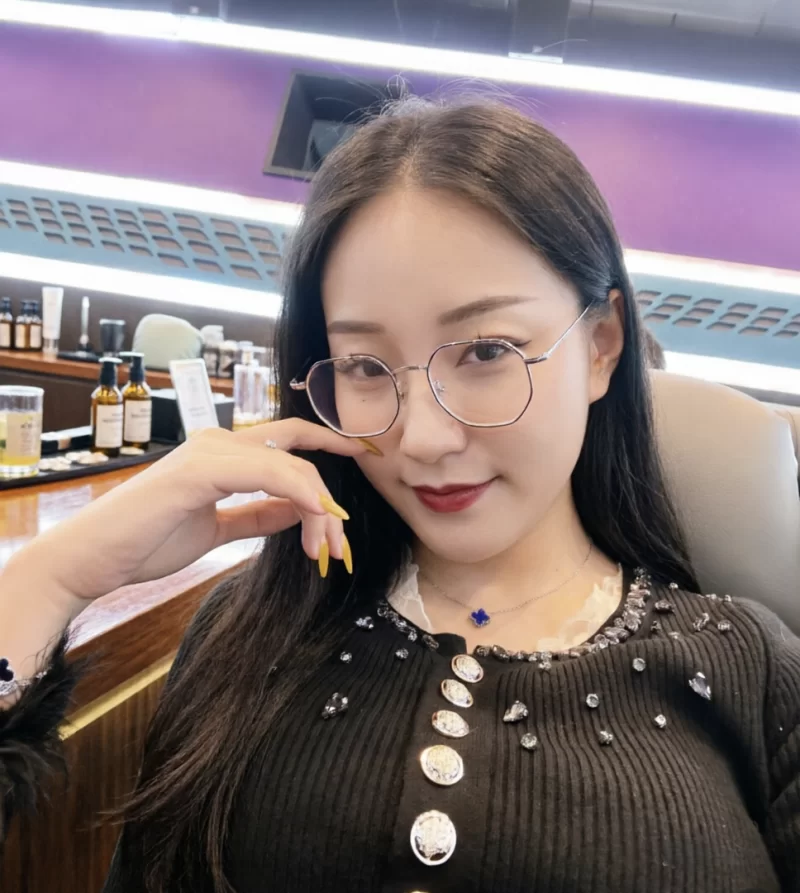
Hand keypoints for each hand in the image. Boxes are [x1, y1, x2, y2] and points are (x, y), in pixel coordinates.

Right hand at [7, 420, 373, 605]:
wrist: (95, 559)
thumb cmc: (149, 542)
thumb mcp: (220, 528)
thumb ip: (259, 515)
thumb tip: (302, 510)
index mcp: (223, 453)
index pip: (289, 441)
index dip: (329, 444)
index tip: (365, 457)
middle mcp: (219, 442)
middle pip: (298, 453)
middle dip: (330, 496)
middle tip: (342, 544)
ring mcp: (209, 451)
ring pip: (290, 467)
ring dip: (319, 509)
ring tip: (326, 549)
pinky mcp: (200, 469)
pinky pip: (267, 472)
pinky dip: (299, 492)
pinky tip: (317, 516)